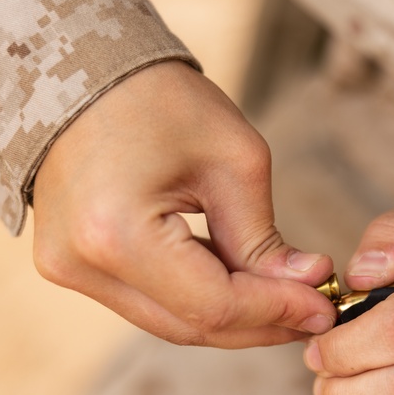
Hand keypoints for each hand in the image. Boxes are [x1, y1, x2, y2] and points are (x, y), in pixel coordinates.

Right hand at [32, 61, 335, 347]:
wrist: (78, 70)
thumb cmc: (158, 99)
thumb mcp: (232, 161)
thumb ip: (264, 239)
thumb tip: (306, 286)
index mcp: (117, 235)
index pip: (214, 304)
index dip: (276, 311)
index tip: (325, 306)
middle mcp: (82, 266)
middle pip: (190, 325)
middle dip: (259, 323)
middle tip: (314, 310)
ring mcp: (69, 270)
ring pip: (169, 322)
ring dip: (231, 316)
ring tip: (286, 297)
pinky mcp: (70, 266)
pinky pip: (147, 301)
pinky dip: (196, 298)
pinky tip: (239, 283)